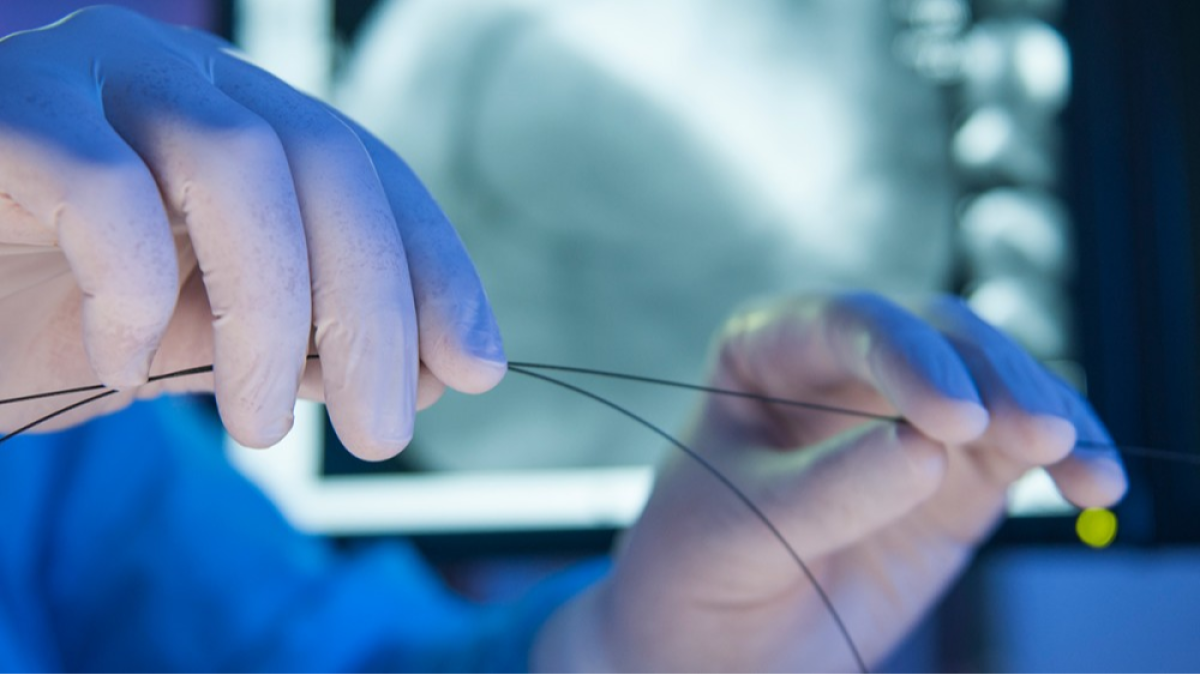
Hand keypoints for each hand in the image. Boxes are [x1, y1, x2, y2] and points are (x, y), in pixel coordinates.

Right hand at [0, 7, 504, 456]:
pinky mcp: (3, 106)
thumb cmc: (42, 311)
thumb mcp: (198, 338)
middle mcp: (184, 79)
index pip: (372, 179)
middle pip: (330, 167)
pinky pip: (100, 184)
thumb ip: (303, 338)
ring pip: (239, 167)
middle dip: (377, 310)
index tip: (473, 370)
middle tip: (383, 436)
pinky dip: (136, 287)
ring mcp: (92, 75)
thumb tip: (431, 372)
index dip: (436, 272)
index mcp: (243, 123)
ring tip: (261, 426)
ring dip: (275, 314)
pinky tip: (123, 364)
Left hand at [533, 293, 1125, 672]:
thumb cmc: (698, 565)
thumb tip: (929, 447)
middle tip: (1032, 430)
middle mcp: (843, 367)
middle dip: (991, 374)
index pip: (845, 324)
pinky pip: (1019, 449)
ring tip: (1076, 459)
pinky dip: (1064, 459)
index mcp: (767, 349)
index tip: (950, 417)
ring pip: (991, 381)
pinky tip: (1093, 483)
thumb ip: (831, 489)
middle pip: (935, 336)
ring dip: (1043, 410)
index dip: (905, 355)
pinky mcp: (953, 473)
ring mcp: (904, 416)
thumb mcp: (745, 527)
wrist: (713, 643)